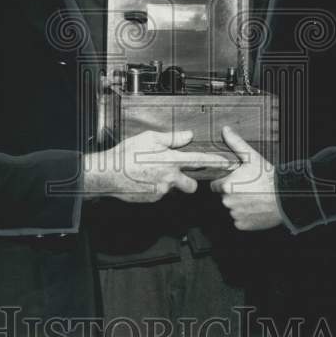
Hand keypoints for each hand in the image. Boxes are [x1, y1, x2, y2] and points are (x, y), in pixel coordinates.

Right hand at [83, 130, 231, 202]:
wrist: (108, 174)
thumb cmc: (127, 153)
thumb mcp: (149, 138)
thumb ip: (172, 138)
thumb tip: (188, 136)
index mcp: (171, 160)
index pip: (199, 161)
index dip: (215, 162)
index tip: (227, 164)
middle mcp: (169, 178)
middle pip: (192, 186)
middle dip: (190, 182)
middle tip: (179, 175)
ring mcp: (161, 191)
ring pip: (173, 189)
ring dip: (169, 184)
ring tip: (153, 175)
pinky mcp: (152, 200)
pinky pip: (160, 194)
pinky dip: (156, 188)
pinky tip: (144, 181)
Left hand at [211, 126, 282, 230]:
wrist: (285, 197)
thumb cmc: (268, 177)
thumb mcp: (252, 157)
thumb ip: (235, 143)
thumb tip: (225, 130)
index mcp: (226, 185)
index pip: (215, 185)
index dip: (224, 181)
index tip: (235, 180)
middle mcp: (227, 201)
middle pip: (224, 197)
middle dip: (233, 193)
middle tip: (248, 188)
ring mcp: (235, 214)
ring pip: (232, 208)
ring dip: (239, 204)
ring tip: (253, 197)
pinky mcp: (242, 225)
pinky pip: (239, 220)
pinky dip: (245, 216)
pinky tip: (255, 208)